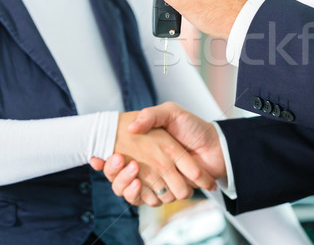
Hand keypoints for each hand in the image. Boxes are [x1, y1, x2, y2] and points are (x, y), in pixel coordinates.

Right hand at [91, 103, 225, 205]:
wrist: (216, 145)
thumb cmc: (193, 127)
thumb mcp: (171, 112)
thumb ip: (151, 115)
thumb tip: (131, 127)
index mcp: (142, 149)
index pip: (114, 159)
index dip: (102, 160)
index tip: (98, 156)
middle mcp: (145, 166)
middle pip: (116, 177)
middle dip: (112, 172)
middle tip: (117, 159)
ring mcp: (155, 180)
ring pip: (127, 191)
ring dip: (124, 184)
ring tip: (131, 170)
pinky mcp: (166, 192)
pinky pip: (146, 201)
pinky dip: (140, 195)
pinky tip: (140, 184)